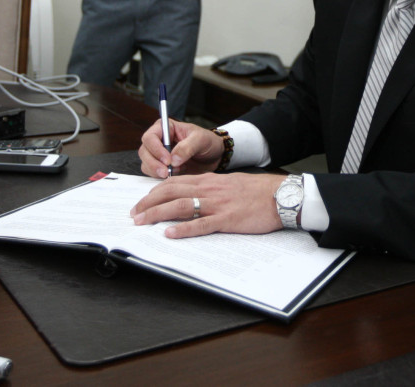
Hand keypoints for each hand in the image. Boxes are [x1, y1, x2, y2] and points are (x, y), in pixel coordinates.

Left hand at [131, 172, 283, 237]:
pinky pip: (201, 224)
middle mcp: (209, 190)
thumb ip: (209, 189)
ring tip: (143, 222)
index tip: (142, 203)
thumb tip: (190, 196)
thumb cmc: (256, 192)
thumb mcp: (228, 184)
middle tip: (134, 214)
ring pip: (180, 206)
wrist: (279, 195)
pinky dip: (184, 229)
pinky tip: (170, 233)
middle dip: (148, 203)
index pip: (173, 183)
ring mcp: (217, 204)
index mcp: (208, 180)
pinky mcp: (227, 219)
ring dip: (158, 214)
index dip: (154, 193)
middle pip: (171, 192)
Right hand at [139, 119, 223, 177]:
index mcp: (166, 127)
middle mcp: (159, 140)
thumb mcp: (201, 140)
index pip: (150, 137)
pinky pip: (152, 173)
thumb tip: (173, 159)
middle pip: (144, 151)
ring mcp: (158, 154)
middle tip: (166, 172)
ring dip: (157, 171)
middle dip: (154, 163)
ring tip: (177, 171)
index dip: (156, 149)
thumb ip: (187, 147)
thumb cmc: (208, 142)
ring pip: (146, 163)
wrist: (214, 156)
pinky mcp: (161, 166)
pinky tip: (176, 173)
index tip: (167, 160)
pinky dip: (161, 176)